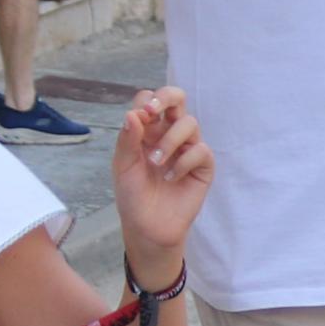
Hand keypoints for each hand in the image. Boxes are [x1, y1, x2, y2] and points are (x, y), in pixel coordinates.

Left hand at [108, 84, 211, 275]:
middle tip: (153, 112)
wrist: (147, 227)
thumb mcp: (122, 166)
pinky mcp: (202, 166)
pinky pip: (200, 150)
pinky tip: (171, 177)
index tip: (140, 118)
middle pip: (176, 98)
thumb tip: (135, 113)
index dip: (146, 103)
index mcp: (147, 130)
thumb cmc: (133, 195)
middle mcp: (168, 134)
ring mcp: (187, 148)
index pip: (149, 100)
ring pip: (189, 123)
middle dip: (166, 98)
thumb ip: (127, 139)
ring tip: (156, 163)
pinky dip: (183, 161)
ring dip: (169, 140)